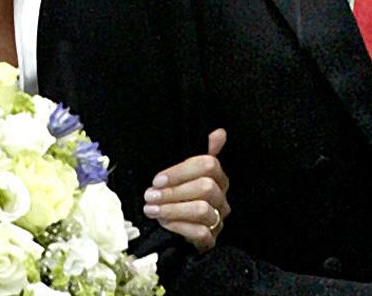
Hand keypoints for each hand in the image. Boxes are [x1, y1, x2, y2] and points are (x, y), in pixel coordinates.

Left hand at [142, 128, 229, 250]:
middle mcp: (221, 197)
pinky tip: (164, 223)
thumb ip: (198, 151)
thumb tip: (219, 132)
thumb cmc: (179, 194)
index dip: (181, 171)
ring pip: (203, 210)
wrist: (177, 228)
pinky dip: (179, 227)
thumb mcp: (183, 171)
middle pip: (206, 187)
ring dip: (173, 209)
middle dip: (174, 191)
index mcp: (216, 176)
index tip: (158, 179)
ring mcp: (218, 219)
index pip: (208, 164)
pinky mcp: (211, 239)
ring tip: (152, 209)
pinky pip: (201, 233)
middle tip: (150, 195)